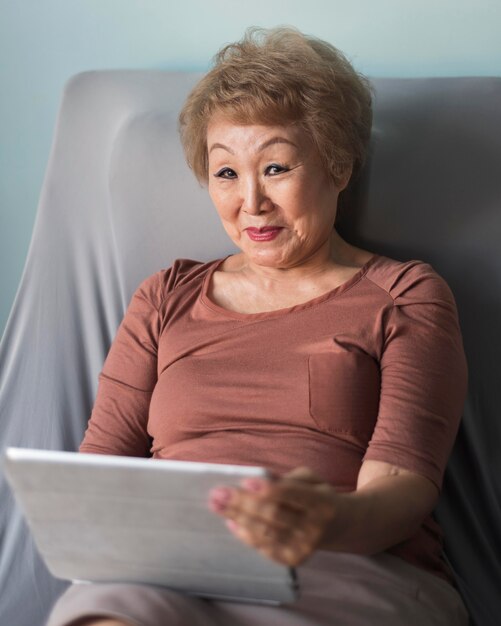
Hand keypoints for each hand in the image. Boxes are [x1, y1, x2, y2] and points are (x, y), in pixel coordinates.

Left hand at [208, 467, 338, 566]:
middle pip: (274, 515)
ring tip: (217, 505)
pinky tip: (231, 522)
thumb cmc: (317, 494)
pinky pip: (265, 548)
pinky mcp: (294, 559)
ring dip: (238, 518)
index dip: (268, 489)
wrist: (340, 525)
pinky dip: (245, 535)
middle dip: (243, 503)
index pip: (293, 495)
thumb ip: (286, 479)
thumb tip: (257, 480)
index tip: (244, 481)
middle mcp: (315, 527)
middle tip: (218, 493)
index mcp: (322, 502)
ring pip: (266, 533)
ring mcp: (305, 547)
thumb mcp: (309, 479)